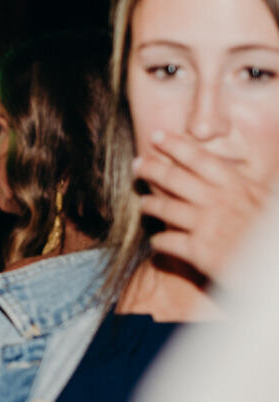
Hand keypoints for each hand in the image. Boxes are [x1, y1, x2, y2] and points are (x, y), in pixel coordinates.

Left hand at [135, 131, 270, 282]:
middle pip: (175, 179)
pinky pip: (169, 242)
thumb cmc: (272, 235)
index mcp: (238, 187)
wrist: (276, 266)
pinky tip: (156, 241)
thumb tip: (239, 169)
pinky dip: (160, 241)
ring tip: (143, 203)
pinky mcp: (201, 253)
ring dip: (151, 205)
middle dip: (151, 169)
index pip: (200, 159)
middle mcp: (219, 203)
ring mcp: (208, 227)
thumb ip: (248, 186)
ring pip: (166, 209)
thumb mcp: (268, 202)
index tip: (156, 135)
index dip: (175, 145)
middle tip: (136, 164)